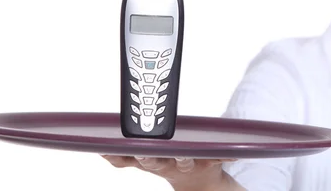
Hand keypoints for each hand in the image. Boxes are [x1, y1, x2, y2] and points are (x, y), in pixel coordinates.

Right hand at [101, 155, 241, 190]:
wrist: (198, 183)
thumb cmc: (167, 162)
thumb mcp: (142, 161)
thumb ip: (122, 155)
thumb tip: (98, 146)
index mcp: (153, 162)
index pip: (136, 159)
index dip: (128, 156)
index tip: (122, 148)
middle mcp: (170, 165)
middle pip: (157, 163)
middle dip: (150, 158)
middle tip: (145, 153)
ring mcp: (191, 164)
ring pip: (185, 162)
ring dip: (183, 158)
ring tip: (184, 153)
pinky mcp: (211, 160)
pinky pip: (219, 157)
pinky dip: (226, 155)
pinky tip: (232, 152)